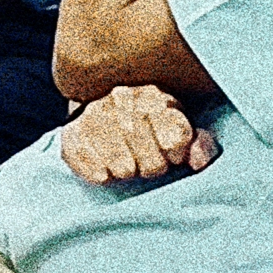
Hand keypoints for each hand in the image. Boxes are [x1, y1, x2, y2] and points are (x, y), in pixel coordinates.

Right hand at [58, 84, 213, 186]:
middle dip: (152, 168)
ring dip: (128, 172)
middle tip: (146, 161)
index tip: (171, 154)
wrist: (102, 113)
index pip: (175, 141)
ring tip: (127, 163)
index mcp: (156, 96)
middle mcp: (125, 99)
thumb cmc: (151, 129)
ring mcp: (96, 114)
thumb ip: (199, 145)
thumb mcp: (180, 131)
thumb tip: (199, 160)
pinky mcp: (73, 134)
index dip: (175, 156)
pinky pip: (96, 172)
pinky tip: (106, 166)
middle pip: (151, 162)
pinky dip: (103, 176)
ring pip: (124, 169)